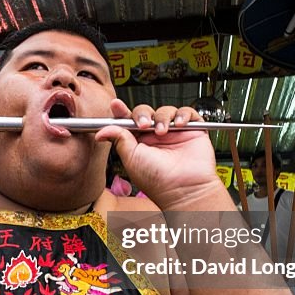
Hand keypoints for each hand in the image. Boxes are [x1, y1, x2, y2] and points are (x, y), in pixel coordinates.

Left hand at [95, 99, 222, 207]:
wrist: (184, 188)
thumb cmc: (157, 180)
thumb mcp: (131, 158)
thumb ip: (118, 139)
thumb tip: (102, 131)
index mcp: (139, 142)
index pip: (129, 121)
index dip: (122, 112)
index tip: (116, 105)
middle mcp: (156, 136)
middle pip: (146, 112)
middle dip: (143, 114)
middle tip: (144, 125)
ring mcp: (174, 133)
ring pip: (166, 110)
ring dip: (163, 117)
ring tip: (163, 131)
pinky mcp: (192, 131)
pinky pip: (188, 113)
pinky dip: (183, 115)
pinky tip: (179, 124)